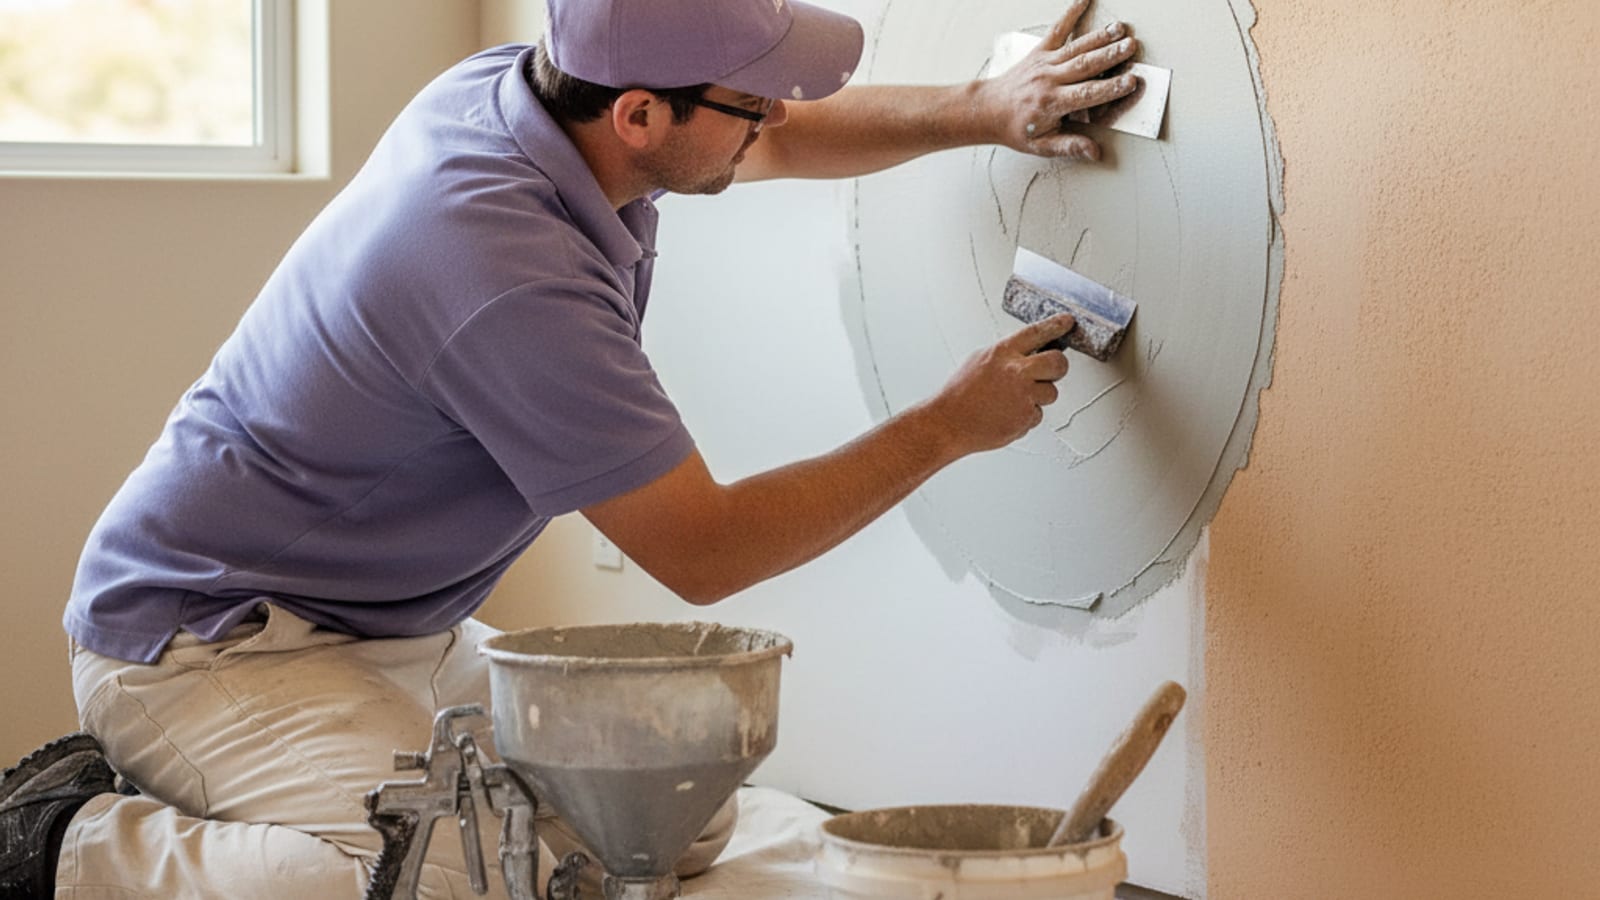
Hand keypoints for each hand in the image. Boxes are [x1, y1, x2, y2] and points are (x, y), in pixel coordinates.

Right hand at [928, 314, 1073, 455]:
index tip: (1068, 322)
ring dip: (1038, 397)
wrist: (948, 424)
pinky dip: (1025, 416)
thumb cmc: (960, 394)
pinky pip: (1037, 414)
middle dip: (1058, 367)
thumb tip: (1027, 353)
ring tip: (1012, 400)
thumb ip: (1005, 355)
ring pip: (1051, 392)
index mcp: (1003, 353)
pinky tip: (1006, 414)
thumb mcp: (978, 360)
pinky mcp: (1025, 418)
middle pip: (1058, 363)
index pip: (1037, 332)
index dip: (1056, 325)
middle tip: (1050, 371)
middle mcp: (1016, 372)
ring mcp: (1023, 396)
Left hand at [981, 0, 1140, 159]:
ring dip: (1099, 37)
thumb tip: (1095, 152)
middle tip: (1131, 47)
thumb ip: (1069, 146)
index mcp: (1052, 104)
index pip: (1087, 94)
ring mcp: (1044, 63)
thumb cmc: (1016, 128)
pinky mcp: (1039, 52)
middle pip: (1085, 66)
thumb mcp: (1041, 145)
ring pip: (1076, 48)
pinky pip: (1057, 30)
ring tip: (1120, 29)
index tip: (1130, 81)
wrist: (987, 110)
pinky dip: (1070, 13)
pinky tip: (1084, 0)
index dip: (1110, 88)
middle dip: (1110, 56)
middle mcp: (1049, 80)